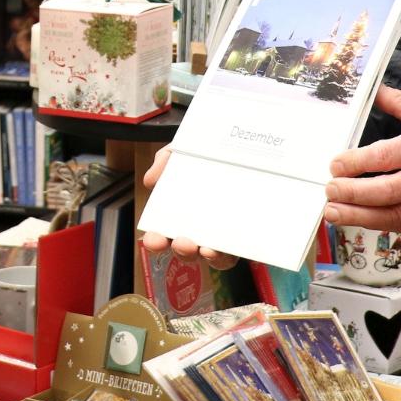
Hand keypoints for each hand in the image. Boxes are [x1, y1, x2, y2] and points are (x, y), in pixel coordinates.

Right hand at [135, 147, 236, 269]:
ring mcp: (226, 233)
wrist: (245, 143)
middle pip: (189, 251)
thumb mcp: (182, 149)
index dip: (156, 241)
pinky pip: (243, 250)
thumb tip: (150, 181)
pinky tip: (231, 243)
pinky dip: (235, 250)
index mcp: (180, 213)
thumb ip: (164, 161)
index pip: (164, 235)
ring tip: (207, 248)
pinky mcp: (249, 233)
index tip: (154, 239)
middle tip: (182, 242)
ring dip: (210, 257)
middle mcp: (202, 228)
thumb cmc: (208, 151)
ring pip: (217, 258)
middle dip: (182, 251)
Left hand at [324, 86, 400, 233]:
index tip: (336, 163)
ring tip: (334, 213)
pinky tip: (362, 220)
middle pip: (385, 191)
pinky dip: (381, 224)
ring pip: (392, 215)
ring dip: (359, 216)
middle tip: (329, 191)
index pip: (386, 156)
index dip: (357, 162)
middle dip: (352, 193)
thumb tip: (378, 91)